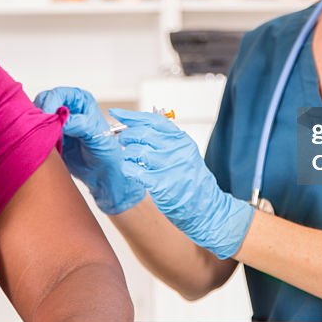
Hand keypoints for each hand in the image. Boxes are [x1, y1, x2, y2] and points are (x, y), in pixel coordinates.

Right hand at [35, 87, 144, 214]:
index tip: (47, 117)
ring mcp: (57, 121)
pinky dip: (36, 136)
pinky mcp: (50, 135)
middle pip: (43, 101)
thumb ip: (79, 124)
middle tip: (43, 129)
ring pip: (37, 116)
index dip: (50, 103)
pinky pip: (36, 131)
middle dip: (40, 113)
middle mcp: (68, 107)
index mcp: (81, 100)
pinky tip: (44, 144)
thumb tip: (61, 119)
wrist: (102, 172)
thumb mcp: (96, 134)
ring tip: (46, 138)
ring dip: (37, 125)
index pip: (58, 94)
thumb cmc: (106, 151)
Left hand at [110, 108, 253, 259]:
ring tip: (131, 159)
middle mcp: (177, 150)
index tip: (116, 113)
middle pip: (142, 133)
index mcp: (182, 140)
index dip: (131, 116)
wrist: (205, 208)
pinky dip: (127, 168)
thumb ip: (165, 140)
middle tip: (122, 141)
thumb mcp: (184, 154)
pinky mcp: (160, 184)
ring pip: (135, 150)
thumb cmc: (190, 182)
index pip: (153, 120)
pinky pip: (133, 169)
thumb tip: (138, 128)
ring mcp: (169, 166)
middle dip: (126, 136)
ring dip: (127, 154)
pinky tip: (132, 171)